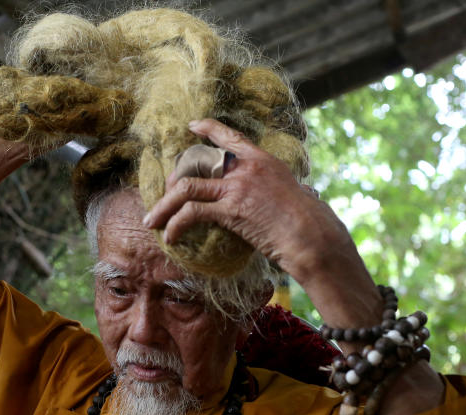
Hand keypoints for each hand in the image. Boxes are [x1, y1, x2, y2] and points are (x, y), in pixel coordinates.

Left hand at [143, 118, 352, 285]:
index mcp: (264, 161)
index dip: (209, 129)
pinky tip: (171, 238)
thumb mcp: (304, 197)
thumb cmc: (314, 224)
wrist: (313, 237)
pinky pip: (191, 213)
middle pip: (197, 163)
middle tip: (163, 197)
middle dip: (174, 179)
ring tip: (151, 222)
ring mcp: (237, 187)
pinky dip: (175, 224)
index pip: (231, 138)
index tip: (192, 126)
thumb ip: (296, 191)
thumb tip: (309, 194)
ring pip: (185, 187)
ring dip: (163, 206)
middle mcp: (247, 168)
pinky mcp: (230, 210)